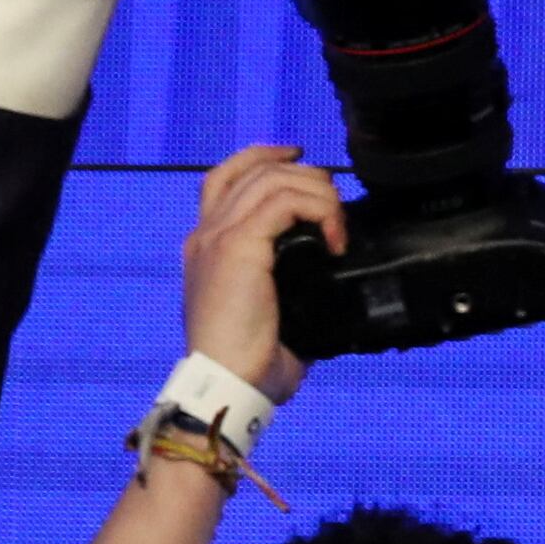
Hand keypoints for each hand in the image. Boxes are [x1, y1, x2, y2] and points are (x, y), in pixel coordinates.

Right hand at [185, 143, 343, 398]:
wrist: (226, 386)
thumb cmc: (249, 365)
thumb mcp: (273, 315)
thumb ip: (293, 288)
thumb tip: (333, 283)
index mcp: (207, 247)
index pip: (228, 178)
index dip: (265, 158)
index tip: (303, 162)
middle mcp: (207, 234)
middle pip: (253, 168)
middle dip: (303, 174)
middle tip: (334, 199)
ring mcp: (218, 236)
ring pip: (272, 178)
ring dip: (316, 192)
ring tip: (337, 226)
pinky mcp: (237, 245)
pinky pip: (285, 201)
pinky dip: (319, 211)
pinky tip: (334, 241)